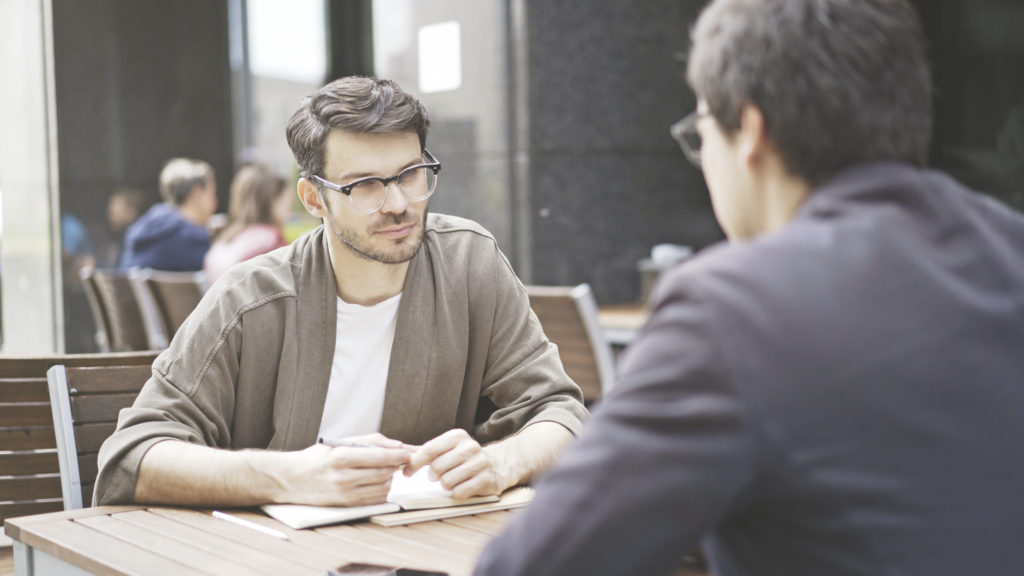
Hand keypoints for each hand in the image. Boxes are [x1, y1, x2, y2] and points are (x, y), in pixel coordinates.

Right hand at [280, 434, 409, 505]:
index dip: (398, 455)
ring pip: (382, 487)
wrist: (293, 479)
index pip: (380, 456)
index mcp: (341, 456)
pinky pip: (375, 499)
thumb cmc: (318, 458)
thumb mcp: (341, 442)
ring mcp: (345, 494)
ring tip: (381, 470)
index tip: (406, 453)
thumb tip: (399, 446)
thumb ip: (372, 441)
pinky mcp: (347, 505)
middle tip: (394, 460)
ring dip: (389, 478)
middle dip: (394, 466)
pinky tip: (374, 482)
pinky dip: (381, 490)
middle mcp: (343, 477)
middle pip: (384, 472)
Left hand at [405, 429, 510, 498]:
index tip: (406, 472)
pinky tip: (462, 486)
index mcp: (457, 436)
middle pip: (436, 467)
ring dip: (445, 484)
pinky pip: (459, 492)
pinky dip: (456, 493)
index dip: (415, 463)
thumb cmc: (464, 458)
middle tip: (438, 475)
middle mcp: (469, 447)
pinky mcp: (486, 480)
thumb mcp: (447, 448)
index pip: (430, 449)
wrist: (496, 465)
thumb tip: (400, 452)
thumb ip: (425, 450)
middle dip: (433, 476)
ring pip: (447, 481)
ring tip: (452, 480)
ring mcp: (479, 463)